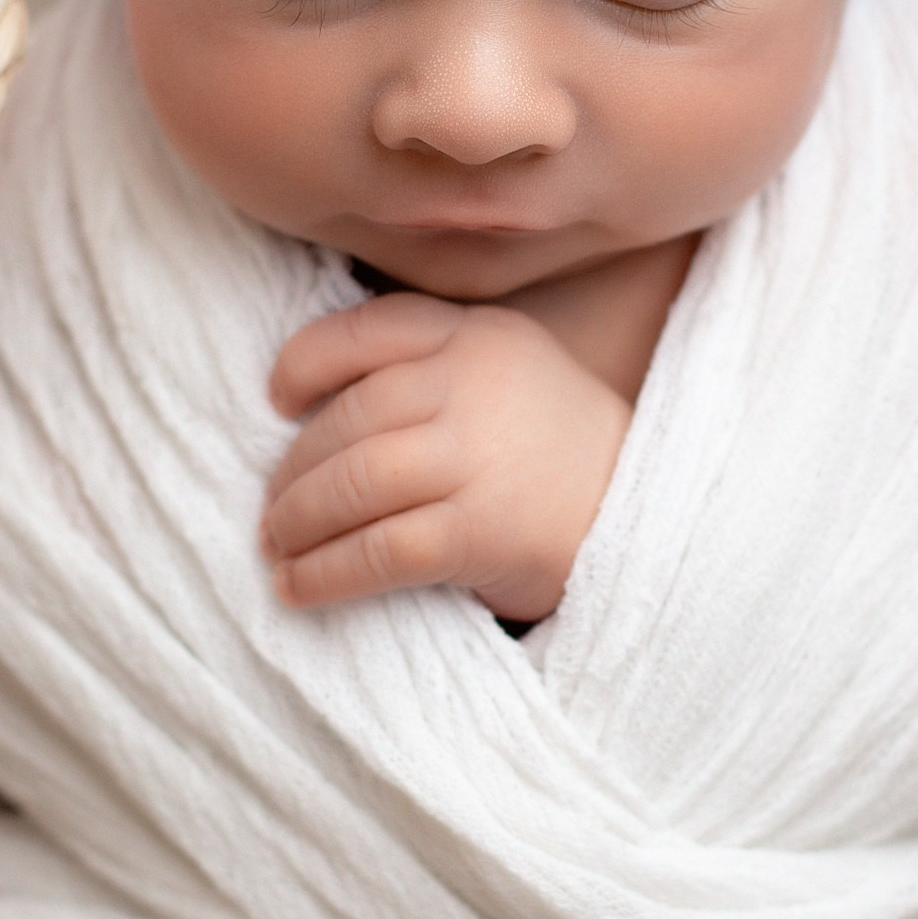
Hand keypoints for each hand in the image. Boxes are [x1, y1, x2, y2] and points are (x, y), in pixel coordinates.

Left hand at [263, 290, 628, 617]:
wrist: (645, 515)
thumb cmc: (552, 445)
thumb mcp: (504, 367)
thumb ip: (427, 361)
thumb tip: (305, 406)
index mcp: (475, 334)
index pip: (367, 330)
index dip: (305, 363)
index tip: (277, 401)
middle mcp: (473, 385)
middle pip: (349, 419)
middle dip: (293, 471)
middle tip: (272, 509)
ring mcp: (478, 458)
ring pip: (355, 483)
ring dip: (298, 523)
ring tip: (276, 549)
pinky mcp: (482, 532)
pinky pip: (380, 550)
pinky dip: (326, 573)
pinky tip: (298, 589)